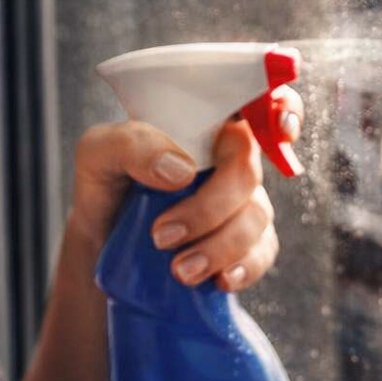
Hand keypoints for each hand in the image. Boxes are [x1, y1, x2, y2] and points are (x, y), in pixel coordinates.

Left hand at [66, 87, 301, 291]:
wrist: (104, 242)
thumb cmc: (107, 184)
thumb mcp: (98, 153)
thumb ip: (132, 145)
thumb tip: (182, 169)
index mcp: (205, 123)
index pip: (258, 100)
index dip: (283, 110)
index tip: (280, 131)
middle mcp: (230, 158)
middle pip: (248, 172)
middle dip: (211, 208)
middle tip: (162, 235)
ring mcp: (242, 201)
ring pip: (255, 217)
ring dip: (219, 247)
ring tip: (179, 271)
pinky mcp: (245, 243)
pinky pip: (261, 254)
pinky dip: (244, 269)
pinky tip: (218, 281)